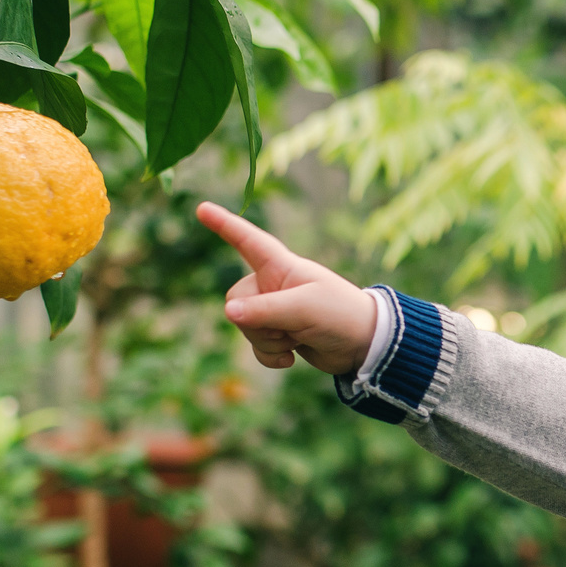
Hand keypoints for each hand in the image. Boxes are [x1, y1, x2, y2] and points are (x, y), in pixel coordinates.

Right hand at [196, 202, 379, 374]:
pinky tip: (292, 358)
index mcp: (281, 266)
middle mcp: (273, 284)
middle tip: (291, 326)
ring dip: (268, 340)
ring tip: (299, 337)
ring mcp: (274, 309)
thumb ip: (264, 311)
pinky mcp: (278, 333)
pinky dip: (270, 356)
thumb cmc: (340, 314)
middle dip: (257, 321)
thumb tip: (228, 313)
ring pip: (243, 325)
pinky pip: (255, 346)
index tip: (201, 208)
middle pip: (236, 299)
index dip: (224, 224)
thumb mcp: (303, 309)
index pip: (248, 241)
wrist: (364, 345)